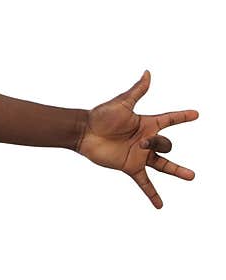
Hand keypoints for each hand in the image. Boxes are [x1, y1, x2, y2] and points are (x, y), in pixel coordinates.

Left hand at [76, 70, 198, 208]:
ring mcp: (139, 155)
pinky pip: (144, 182)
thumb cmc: (101, 116)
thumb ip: (137, 91)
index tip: (196, 114)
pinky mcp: (130, 166)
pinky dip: (152, 194)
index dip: (182, 116)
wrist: (84, 133)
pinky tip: (159, 206)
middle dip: (157, 144)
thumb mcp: (121, 103)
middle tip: (143, 142)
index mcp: (146, 123)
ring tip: (192, 176)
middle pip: (165, 144)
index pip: (170, 120)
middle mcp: (145, 140)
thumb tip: (148, 73)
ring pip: (164, 164)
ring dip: (177, 171)